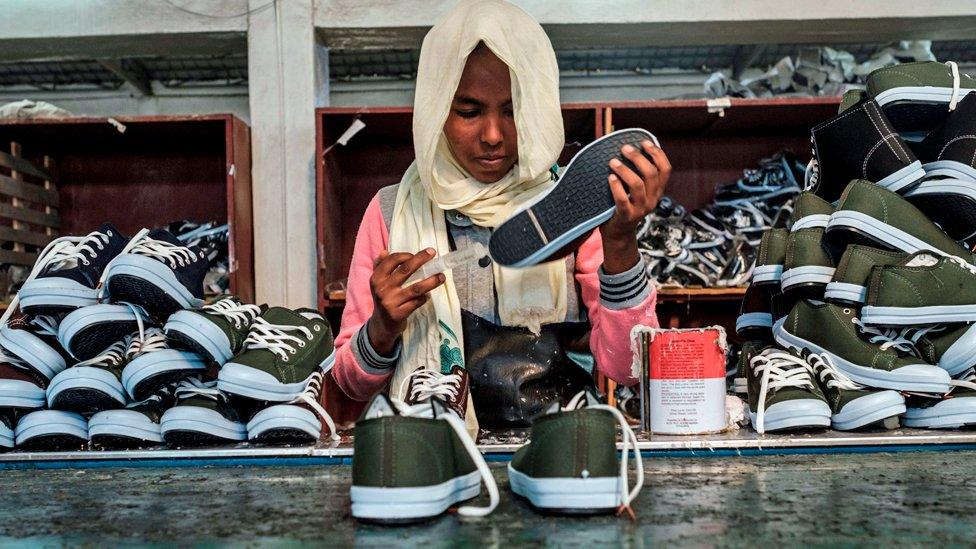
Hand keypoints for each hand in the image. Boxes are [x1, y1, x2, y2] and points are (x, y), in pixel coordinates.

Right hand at [366, 249, 445, 354]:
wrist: (381, 325)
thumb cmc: (384, 299)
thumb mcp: (378, 283)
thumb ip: (380, 266)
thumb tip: (384, 251)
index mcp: (376, 278)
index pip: (392, 260)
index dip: (407, 255)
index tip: (419, 254)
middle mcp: (382, 289)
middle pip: (405, 270)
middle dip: (421, 259)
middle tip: (433, 253)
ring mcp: (390, 302)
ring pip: (416, 288)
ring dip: (431, 281)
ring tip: (442, 276)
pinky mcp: (398, 314)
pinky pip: (417, 302)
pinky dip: (425, 297)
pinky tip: (428, 295)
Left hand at [601, 140, 671, 273]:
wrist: (618, 234)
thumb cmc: (624, 206)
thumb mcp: (637, 191)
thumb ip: (639, 175)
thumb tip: (630, 149)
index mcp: (657, 191)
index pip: (665, 169)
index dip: (657, 153)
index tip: (644, 142)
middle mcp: (652, 199)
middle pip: (651, 173)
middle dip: (638, 157)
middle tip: (624, 148)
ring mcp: (641, 209)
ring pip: (638, 185)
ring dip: (625, 170)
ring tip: (612, 162)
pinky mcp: (627, 216)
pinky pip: (623, 200)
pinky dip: (616, 187)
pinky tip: (610, 178)